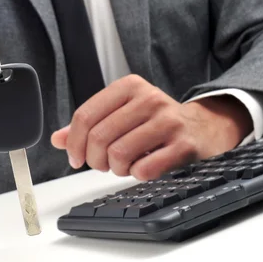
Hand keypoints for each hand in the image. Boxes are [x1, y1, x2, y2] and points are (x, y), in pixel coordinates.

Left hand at [51, 75, 251, 179]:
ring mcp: (169, 121)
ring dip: (115, 168)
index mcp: (129, 87)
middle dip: (94, 159)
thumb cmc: (155, 122)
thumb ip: (89, 125)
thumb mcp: (122, 114)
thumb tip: (58, 139)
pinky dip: (136, 174)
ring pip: (119, 153)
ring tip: (123, 165)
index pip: (85, 116)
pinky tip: (142, 168)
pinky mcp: (184, 145)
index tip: (76, 158)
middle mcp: (149, 99)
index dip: (74, 143)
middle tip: (102, 164)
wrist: (204, 127)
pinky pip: (144, 168)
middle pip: (99, 137)